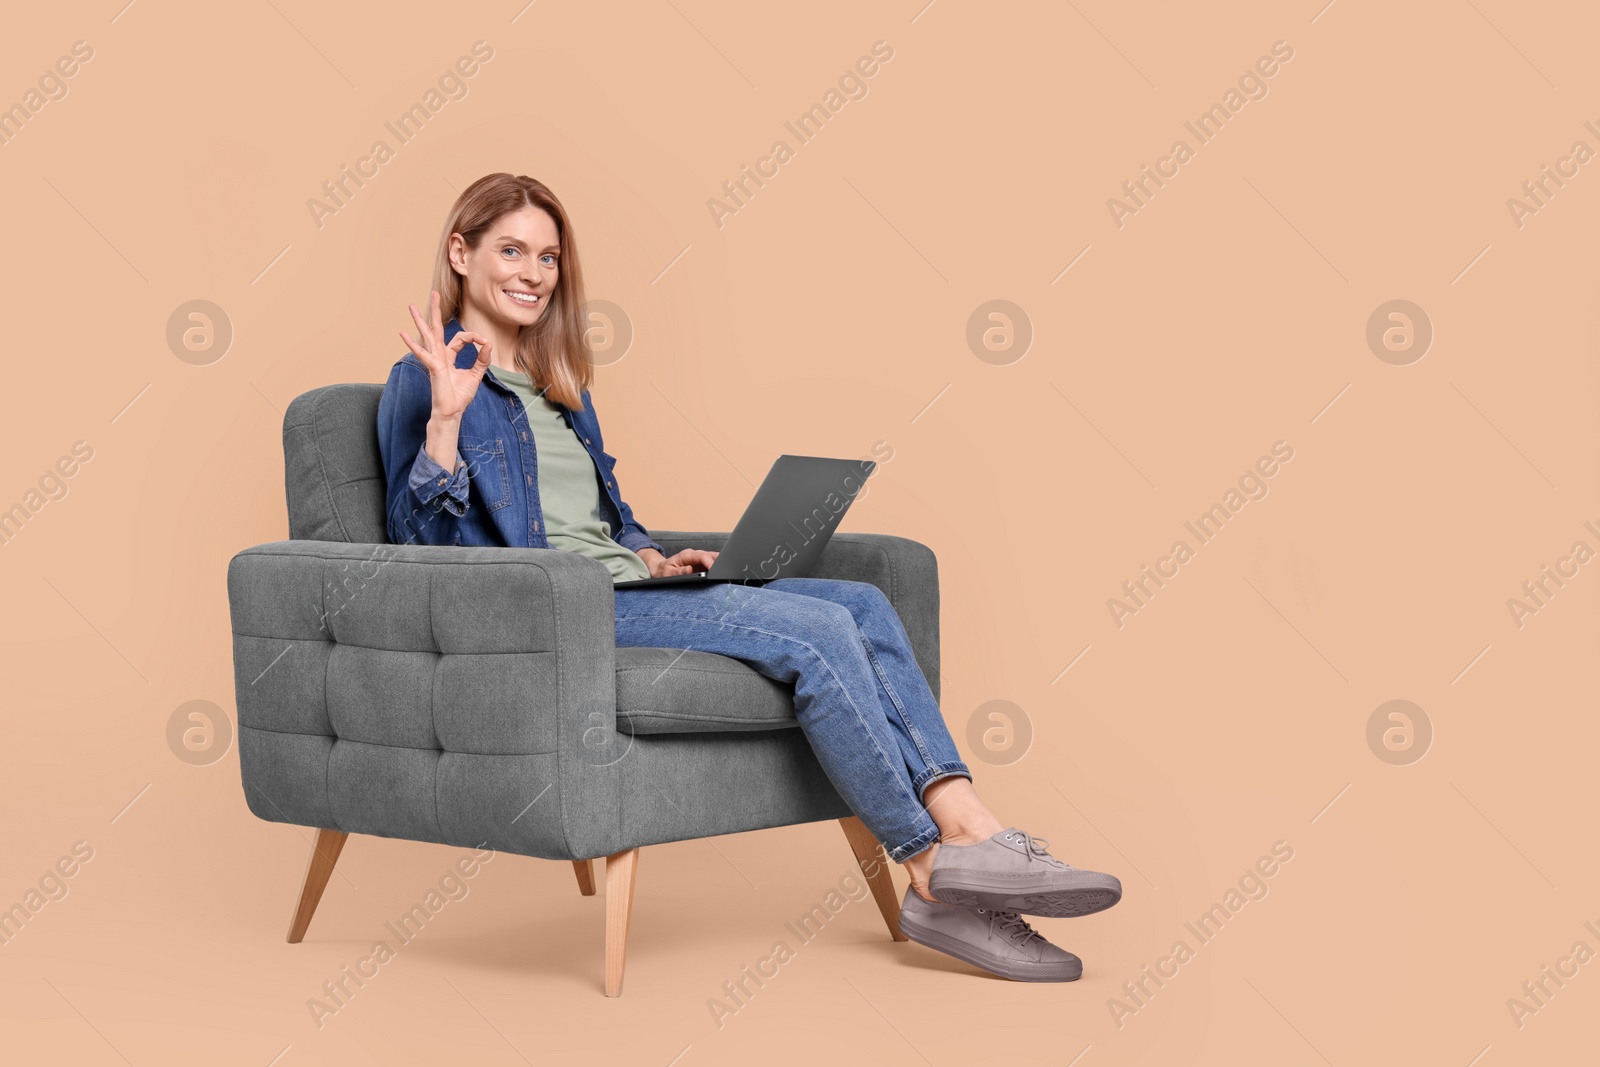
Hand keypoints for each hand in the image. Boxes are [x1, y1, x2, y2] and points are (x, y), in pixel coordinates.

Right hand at [399, 290, 493, 421]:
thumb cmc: (459, 396)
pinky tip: (402, 334)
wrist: (452, 412)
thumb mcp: (476, 375)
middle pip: (437, 328)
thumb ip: (482, 359)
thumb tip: (488, 343)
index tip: (484, 342)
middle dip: (436, 311)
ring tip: (411, 306)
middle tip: (434, 293)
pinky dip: (413, 344)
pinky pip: (423, 353)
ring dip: (420, 320)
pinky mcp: (432, 368)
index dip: (474, 338)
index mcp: (448, 356)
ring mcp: (434, 360)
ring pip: (427, 336)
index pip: (461, 338)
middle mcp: (439, 355)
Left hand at [639, 547, 718, 577]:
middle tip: (726, 571)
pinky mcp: (702, 565)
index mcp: (686, 555)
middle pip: (711, 555)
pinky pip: (713, 565)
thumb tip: (689, 569)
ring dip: (721, 565)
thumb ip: (678, 572)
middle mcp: (694, 555)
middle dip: (720, 561)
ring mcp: (699, 560)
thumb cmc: (664, 571)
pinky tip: (722, 574)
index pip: (702, 556)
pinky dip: (719, 568)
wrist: (660, 569)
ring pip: (714, 559)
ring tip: (726, 574)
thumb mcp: (667, 573)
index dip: (709, 562)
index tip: (714, 570)